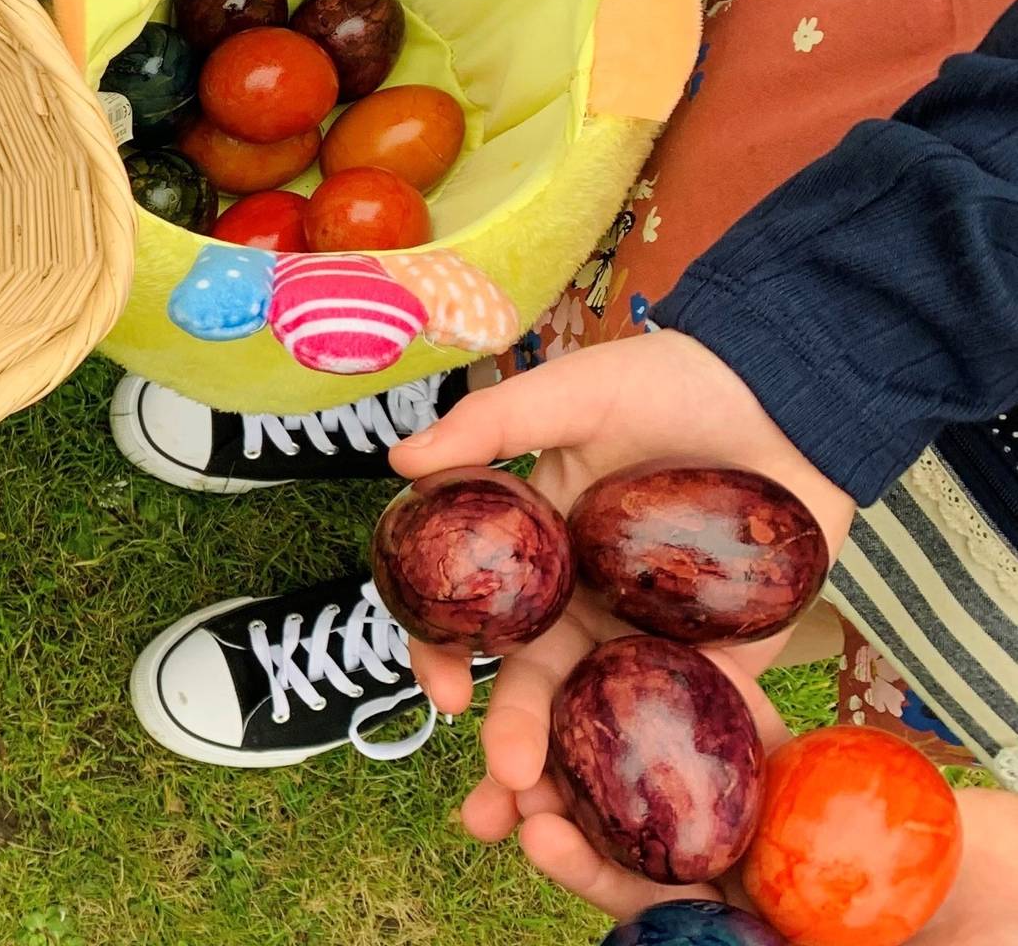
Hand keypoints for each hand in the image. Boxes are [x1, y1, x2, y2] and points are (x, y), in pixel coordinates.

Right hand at [386, 332, 853, 915]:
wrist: (791, 388)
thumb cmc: (675, 379)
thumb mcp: (574, 390)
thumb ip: (490, 426)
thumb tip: (400, 462)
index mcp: (538, 547)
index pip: (475, 613)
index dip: (446, 655)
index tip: (443, 691)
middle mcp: (586, 599)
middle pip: (537, 678)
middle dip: (513, 736)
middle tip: (506, 779)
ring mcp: (653, 629)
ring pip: (605, 708)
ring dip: (578, 764)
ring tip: (562, 811)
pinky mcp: (729, 647)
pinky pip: (699, 704)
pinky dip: (676, 748)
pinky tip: (658, 792)